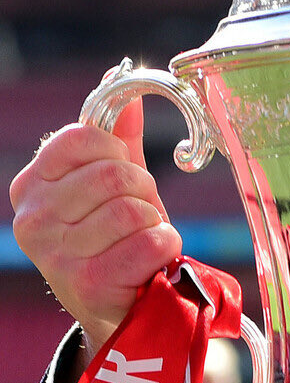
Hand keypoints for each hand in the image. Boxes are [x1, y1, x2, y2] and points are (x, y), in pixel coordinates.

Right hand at [9, 99, 182, 357]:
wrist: (119, 308)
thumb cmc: (117, 238)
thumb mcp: (114, 183)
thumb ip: (118, 134)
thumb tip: (125, 75)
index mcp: (32, 184)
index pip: (82, 137)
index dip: (118, 153)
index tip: (120, 175)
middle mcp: (33, 218)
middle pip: (116, 174)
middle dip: (144, 191)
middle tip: (138, 216)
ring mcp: (56, 255)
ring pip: (135, 209)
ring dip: (154, 223)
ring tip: (140, 241)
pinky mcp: (88, 284)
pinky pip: (151, 242)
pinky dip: (165, 247)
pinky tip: (150, 261)